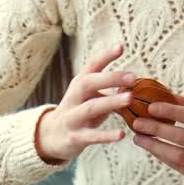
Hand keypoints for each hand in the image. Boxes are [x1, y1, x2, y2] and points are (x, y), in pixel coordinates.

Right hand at [36, 45, 133, 162]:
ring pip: (91, 108)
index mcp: (79, 84)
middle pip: (88, 83)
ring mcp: (72, 117)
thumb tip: (133, 80)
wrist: (50, 136)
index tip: (121, 47)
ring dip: (110, 102)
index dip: (105, 56)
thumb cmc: (78, 112)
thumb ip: (106, 87)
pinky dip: (106, 135)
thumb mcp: (89, 95)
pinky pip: (91, 136)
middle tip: (132, 77)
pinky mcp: (75, 137)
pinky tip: (122, 134)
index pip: (91, 65)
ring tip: (130, 99)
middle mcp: (74, 97)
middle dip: (110, 78)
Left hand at [131, 92, 183, 184]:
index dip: (171, 111)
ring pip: (178, 155)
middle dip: (158, 129)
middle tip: (138, 123)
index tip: (151, 107)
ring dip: (155, 145)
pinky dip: (161, 156)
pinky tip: (150, 148)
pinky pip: (178, 167)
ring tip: (138, 138)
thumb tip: (160, 92)